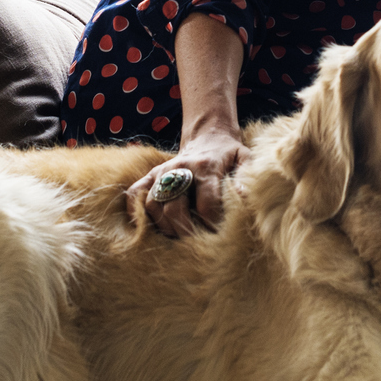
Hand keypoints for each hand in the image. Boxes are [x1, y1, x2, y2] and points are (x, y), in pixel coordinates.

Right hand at [128, 126, 245, 237]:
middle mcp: (180, 168)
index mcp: (207, 167)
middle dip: (185, 231)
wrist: (209, 136)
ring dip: (164, 226)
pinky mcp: (150, 174)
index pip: (206, 203)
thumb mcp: (245, 159)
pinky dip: (137, 211)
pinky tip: (152, 225)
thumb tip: (244, 199)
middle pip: (175, 207)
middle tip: (196, 244)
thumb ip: (245, 178)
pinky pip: (135, 194)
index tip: (219, 236)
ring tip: (178, 235)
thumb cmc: (229, 154)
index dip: (212, 224)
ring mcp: (162, 171)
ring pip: (153, 205)